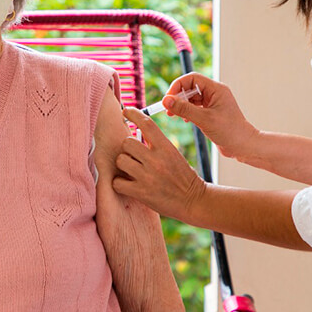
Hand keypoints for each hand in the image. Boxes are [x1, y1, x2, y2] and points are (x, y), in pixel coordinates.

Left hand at [112, 108, 206, 222]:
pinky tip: (128, 184)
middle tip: (134, 156)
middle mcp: (156, 160)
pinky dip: (119, 183)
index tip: (125, 110)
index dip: (133, 113)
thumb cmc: (183, 177)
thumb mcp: (173, 154)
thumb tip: (135, 132)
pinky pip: (117, 182)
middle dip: (128, 148)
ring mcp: (147, 176)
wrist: (194, 201)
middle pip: (127, 142)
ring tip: (131, 171)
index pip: (146, 123)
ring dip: (123, 165)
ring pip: (121, 160)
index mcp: (166, 147)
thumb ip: (156, 145)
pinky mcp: (141, 193)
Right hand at [163, 72, 258, 159]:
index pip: (192, 79)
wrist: (243, 146)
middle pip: (190, 87)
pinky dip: (187, 111)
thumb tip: (166, 100)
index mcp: (216, 89)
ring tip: (173, 115)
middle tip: (168, 108)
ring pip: (191, 98)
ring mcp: (213, 103)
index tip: (168, 98)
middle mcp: (214, 93)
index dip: (178, 86)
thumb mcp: (204, 119)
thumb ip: (184, 109)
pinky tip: (185, 120)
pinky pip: (195, 107)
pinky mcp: (211, 112)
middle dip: (178, 96)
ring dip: (181, 105)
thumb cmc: (230, 132)